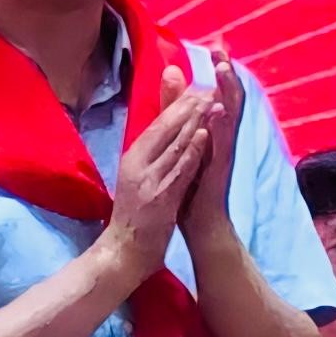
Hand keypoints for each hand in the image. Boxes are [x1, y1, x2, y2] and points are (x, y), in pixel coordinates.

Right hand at [103, 80, 216, 284]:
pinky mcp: (162, 198)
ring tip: (210, 100)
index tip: (197, 85)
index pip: (156, 124)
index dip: (177, 103)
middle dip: (188, 106)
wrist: (124, 251)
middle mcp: (138, 165)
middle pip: (165, 129)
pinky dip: (192, 151)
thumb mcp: (138, 176)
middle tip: (208, 85)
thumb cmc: (133, 214)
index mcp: (132, 158)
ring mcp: (150, 181)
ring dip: (193, 122)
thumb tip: (161, 123)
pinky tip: (203, 135)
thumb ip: (152, 149)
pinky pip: (179, 170)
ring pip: (174, 145)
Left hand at [168, 52, 247, 239]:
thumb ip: (175, 108)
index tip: (216, 44)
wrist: (199, 220)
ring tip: (224, 69)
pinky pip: (223, 142)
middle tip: (222, 49)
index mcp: (214, 128)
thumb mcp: (180, 139)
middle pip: (230, 97)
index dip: (220, 69)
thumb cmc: (190, 180)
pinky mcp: (220, 166)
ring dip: (227, 92)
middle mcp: (223, 135)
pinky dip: (221, 125)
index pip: (219, 91)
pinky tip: (217, 110)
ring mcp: (224, 150)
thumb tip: (173, 73)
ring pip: (230, 115)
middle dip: (227, 72)